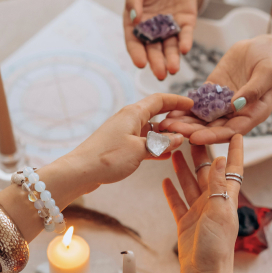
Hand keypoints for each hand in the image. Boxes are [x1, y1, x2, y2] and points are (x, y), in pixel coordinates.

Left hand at [67, 94, 192, 190]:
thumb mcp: (140, 150)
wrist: (80, 172)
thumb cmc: (107, 158)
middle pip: (156, 114)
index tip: (192, 104)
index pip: (159, 100)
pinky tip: (166, 155)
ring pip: (151, 131)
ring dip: (165, 136)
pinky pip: (143, 143)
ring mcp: (124, 133)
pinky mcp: (121, 146)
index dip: (177, 100)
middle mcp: (129, 120)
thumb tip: (178, 138)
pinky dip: (155, 147)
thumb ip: (161, 144)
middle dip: (174, 120)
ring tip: (182, 142)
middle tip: (191, 126)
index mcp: (133, 114)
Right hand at [124, 0, 200, 79]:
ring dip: (172, 59)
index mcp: (136, 23)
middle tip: (160, 74)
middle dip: (157, 62)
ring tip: (173, 69)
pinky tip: (185, 50)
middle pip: (153, 50)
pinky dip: (185, 43)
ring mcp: (169, 29)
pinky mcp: (185, 24)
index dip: (137, 53)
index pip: (134, 41)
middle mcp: (152, 30)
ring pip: (170, 48)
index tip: (140, 63)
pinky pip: (185, 36)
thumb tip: (134, 18)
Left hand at [159, 36, 271, 144]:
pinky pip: (197, 105)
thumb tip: (236, 105)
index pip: (231, 131)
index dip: (213, 136)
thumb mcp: (267, 72)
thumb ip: (254, 89)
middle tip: (172, 131)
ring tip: (165, 123)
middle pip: (212, 129)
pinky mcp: (213, 94)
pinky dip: (184, 109)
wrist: (264, 47)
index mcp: (252, 115)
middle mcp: (236, 115)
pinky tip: (168, 110)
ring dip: (184, 123)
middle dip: (192, 131)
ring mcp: (223, 105)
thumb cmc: (271, 60)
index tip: (195, 138)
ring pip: (202, 119)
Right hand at [163, 135, 242, 272]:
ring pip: (189, 184)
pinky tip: (165, 181)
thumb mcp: (219, 212)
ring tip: (175, 151)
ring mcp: (198, 212)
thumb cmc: (216, 246)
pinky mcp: (185, 222)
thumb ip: (218, 185)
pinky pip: (177, 202)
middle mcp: (213, 202)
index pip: (233, 170)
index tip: (236, 134)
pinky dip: (171, 192)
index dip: (235, 152)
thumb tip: (220, 159)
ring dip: (183, 169)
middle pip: (206, 172)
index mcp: (226, 199)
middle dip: (201, 154)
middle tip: (192, 134)